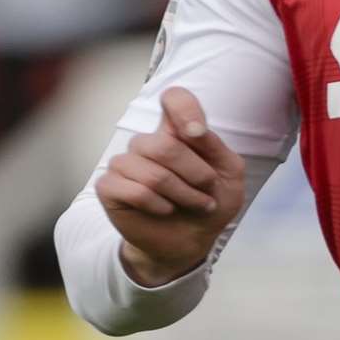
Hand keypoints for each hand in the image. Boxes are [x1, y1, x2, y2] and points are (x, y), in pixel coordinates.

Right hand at [95, 87, 247, 285]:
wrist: (192, 241)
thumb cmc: (211, 202)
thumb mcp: (229, 174)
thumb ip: (214, 146)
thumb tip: (192, 129)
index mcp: (177, 131)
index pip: (174, 98)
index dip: (185, 109)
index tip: (198, 134)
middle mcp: (148, 142)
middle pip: (164, 144)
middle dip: (194, 174)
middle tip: (207, 192)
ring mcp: (125, 163)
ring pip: (151, 171)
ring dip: (181, 193)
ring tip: (194, 205)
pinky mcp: (110, 187)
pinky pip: (133, 190)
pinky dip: (157, 204)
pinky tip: (166, 211)